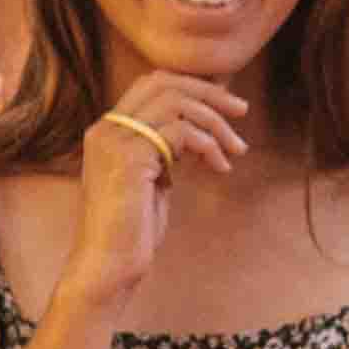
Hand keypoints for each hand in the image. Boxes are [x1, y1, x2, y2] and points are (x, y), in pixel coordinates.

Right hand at [67, 71, 249, 299]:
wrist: (107, 266)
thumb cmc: (132, 230)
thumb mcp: (152, 179)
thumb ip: (167, 150)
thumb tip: (200, 130)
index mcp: (108, 130)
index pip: (151, 83)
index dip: (192, 86)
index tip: (224, 104)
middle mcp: (106, 128)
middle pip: (164, 82)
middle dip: (209, 93)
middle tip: (242, 111)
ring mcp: (115, 141)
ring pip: (177, 104)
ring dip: (216, 122)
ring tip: (237, 148)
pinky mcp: (130, 159)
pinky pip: (182, 132)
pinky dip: (209, 145)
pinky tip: (220, 168)